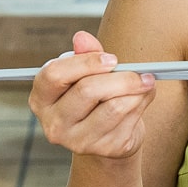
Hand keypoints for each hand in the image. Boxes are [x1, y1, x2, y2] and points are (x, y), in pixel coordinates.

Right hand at [30, 31, 157, 159]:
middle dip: (121, 77)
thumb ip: (86, 54)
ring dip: (136, 91)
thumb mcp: (87, 73)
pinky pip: (129, 120)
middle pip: (87, 90)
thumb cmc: (95, 96)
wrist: (110, 133)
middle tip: (141, 72)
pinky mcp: (103, 149)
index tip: (112, 59)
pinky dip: (142, 104)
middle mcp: (54, 123)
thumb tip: (82, 37)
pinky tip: (142, 99)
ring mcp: (77, 141)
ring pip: (114, 107)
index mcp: (41, 98)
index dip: (85, 62)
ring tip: (145, 83)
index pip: (54, 74)